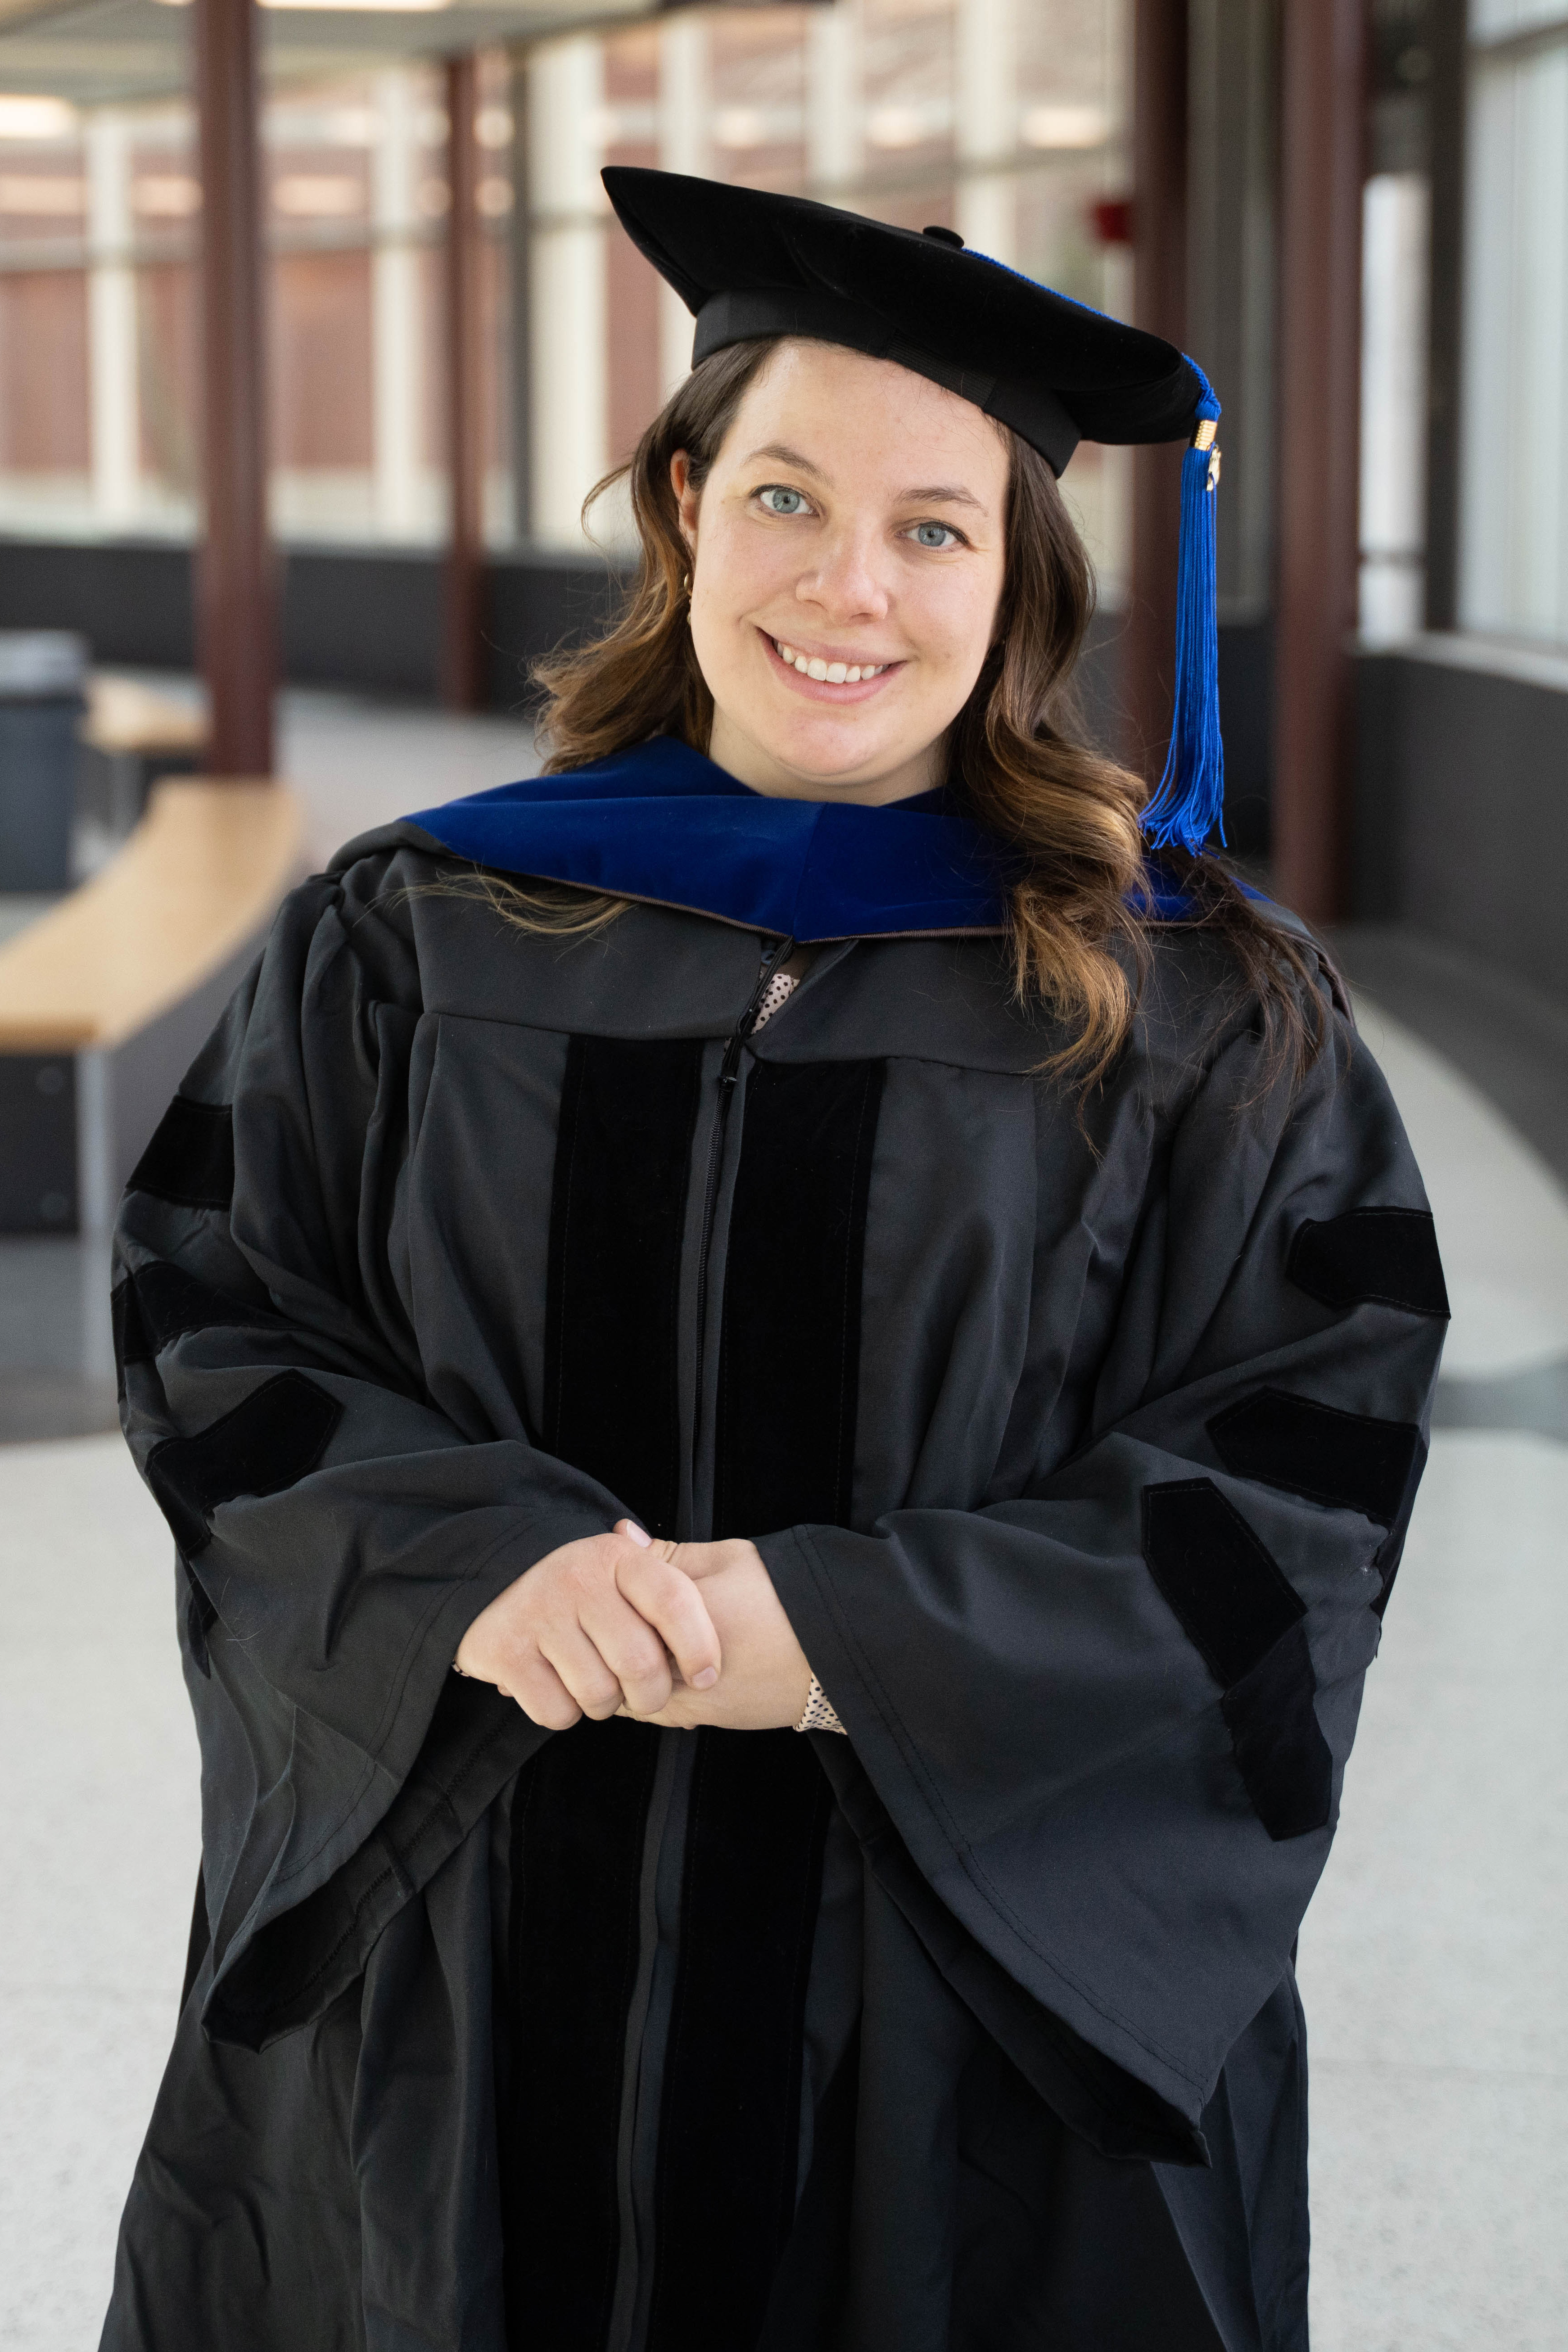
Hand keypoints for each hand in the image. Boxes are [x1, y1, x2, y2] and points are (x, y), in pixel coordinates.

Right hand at [455, 1519, 721, 1729]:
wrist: (487, 1589)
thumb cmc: (577, 1592)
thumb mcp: (621, 1571)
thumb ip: (664, 1578)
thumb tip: (717, 1567)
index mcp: (614, 1557)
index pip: (673, 1600)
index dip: (700, 1646)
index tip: (707, 1675)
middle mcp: (575, 1579)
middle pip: (640, 1664)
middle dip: (652, 1694)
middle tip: (645, 1692)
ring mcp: (536, 1614)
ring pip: (600, 1695)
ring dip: (605, 1704)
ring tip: (595, 1681)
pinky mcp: (504, 1652)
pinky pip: (559, 1712)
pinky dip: (565, 1712)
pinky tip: (557, 1684)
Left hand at [616, 1536, 812, 1731]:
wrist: (837, 1654)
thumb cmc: (786, 1597)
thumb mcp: (730, 1559)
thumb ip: (670, 1554)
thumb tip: (621, 1534)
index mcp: (685, 1617)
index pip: (616, 1609)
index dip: (610, 1596)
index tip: (615, 1584)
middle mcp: (681, 1665)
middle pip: (616, 1654)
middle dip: (612, 1634)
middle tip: (619, 1613)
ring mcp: (691, 1699)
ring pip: (629, 1688)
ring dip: (628, 1666)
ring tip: (648, 1638)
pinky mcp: (703, 1718)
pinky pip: (654, 1707)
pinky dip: (650, 1689)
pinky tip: (668, 1665)